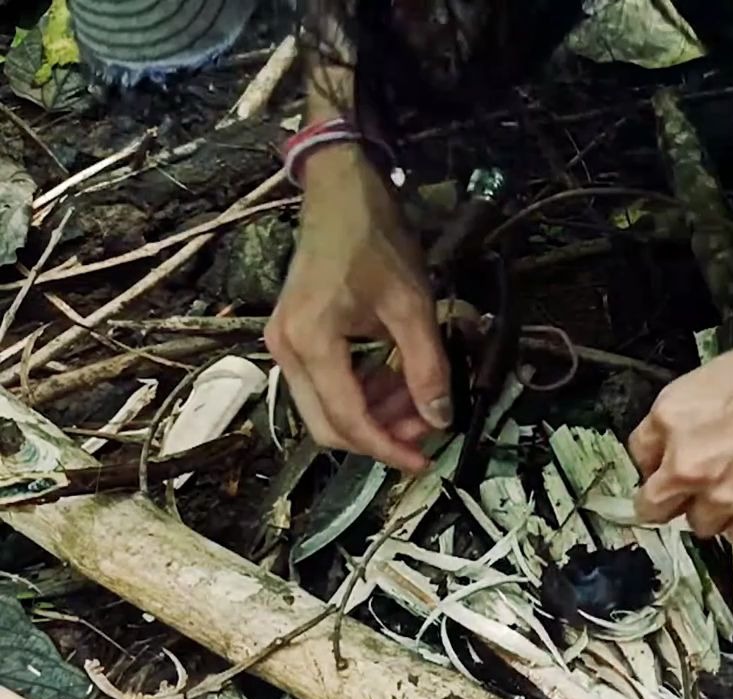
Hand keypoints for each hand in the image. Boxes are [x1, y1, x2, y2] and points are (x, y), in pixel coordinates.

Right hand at [266, 146, 450, 471]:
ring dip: (375, 416)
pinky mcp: (296, 338)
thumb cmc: (375, 241)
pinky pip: (327, 385)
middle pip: (329, 425)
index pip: (347, 420)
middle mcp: (287, 350)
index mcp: (311, 342)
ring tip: (422, 403)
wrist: (340, 195)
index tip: (424, 462)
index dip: (388, 448)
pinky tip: (400, 384)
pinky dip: (364, 394)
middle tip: (428, 428)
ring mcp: (286, 345)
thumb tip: (439, 418)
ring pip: (328, 409)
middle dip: (381, 436)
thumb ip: (426, 366)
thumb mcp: (413, 305)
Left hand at [629, 322, 732, 545]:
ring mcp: (723, 498)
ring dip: (718, 511)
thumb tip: (713, 418)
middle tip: (696, 490)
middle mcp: (687, 463)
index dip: (661, 456)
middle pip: (655, 504)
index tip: (674, 457)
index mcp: (674, 415)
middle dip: (672, 498)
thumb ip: (707, 404)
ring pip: (701, 524)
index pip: (640, 452)